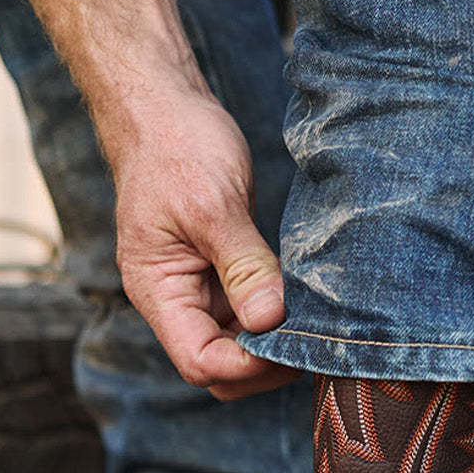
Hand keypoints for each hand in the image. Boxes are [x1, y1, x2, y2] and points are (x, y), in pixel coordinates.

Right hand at [111, 90, 295, 400]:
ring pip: (236, 343)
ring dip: (273, 341)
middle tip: (314, 342)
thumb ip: (243, 268)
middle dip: (263, 364)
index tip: (290, 347)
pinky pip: (247, 311)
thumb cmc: (176, 147)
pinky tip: (306, 300)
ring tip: (315, 321)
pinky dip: (275, 313)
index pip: (200, 361)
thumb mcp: (213, 207)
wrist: (162, 107)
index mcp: (158, 292)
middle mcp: (173, 301)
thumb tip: (269, 321)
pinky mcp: (218, 273)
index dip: (246, 365)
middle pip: (218, 365)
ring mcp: (196, 290)